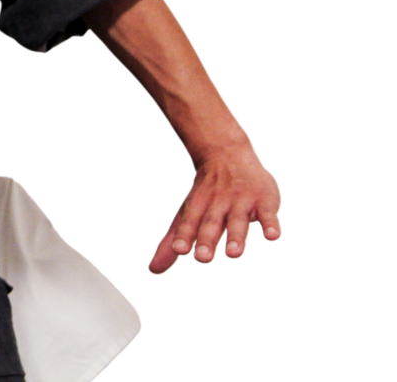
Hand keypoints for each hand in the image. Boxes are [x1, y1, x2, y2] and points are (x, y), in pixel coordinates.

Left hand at [148, 142, 281, 270]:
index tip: (178, 250)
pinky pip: (267, 214)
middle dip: (207, 240)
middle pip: (211, 223)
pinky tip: (271, 237)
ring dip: (235, 237)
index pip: (189, 222)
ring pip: (238, 221)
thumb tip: (152, 269)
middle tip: (202, 259)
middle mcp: (218, 204)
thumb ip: (173, 241)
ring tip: (232, 254)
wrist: (227, 153)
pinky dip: (269, 224)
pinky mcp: (265, 201)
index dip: (184, 235)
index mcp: (198, 207)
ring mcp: (242, 202)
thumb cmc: (205, 192)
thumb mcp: (188, 213)